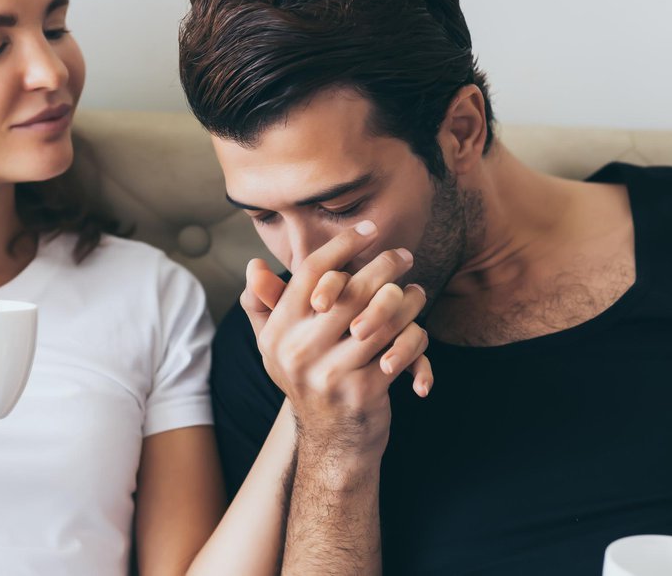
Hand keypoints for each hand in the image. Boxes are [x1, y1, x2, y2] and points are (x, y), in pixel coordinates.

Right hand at [241, 221, 428, 460]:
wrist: (330, 441)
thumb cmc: (308, 379)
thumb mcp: (278, 345)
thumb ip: (264, 305)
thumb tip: (254, 266)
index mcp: (278, 332)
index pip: (309, 273)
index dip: (341, 246)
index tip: (368, 229)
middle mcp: (299, 350)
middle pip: (351, 289)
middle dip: (384, 265)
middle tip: (404, 255)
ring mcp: (330, 372)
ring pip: (382, 317)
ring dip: (407, 299)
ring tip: (415, 291)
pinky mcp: (363, 392)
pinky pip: (401, 349)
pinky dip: (415, 337)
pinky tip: (417, 329)